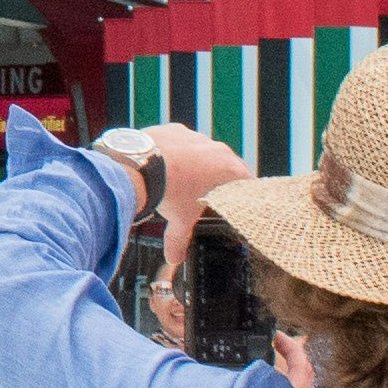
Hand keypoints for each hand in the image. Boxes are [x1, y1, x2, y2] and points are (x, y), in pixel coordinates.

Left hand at [123, 126, 251, 273]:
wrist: (140, 165)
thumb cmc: (168, 190)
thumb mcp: (180, 219)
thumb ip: (179, 240)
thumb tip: (175, 258)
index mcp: (227, 169)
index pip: (246, 180)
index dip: (243, 191)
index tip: (239, 198)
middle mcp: (215, 148)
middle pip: (226, 164)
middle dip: (220, 178)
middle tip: (212, 192)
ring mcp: (195, 136)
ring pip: (203, 151)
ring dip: (198, 163)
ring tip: (185, 179)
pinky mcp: (174, 129)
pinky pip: (180, 142)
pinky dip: (176, 151)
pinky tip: (166, 165)